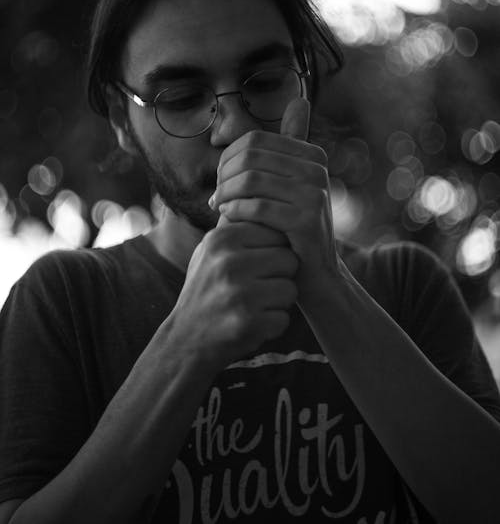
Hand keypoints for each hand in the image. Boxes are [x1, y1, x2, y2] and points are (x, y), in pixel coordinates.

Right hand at [171, 222, 298, 369]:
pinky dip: (273, 325)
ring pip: (291, 290)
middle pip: (289, 260)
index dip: (275, 251)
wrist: (185, 339)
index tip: (259, 264)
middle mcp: (229, 262)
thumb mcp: (210, 249)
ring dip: (279, 302)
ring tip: (255, 305)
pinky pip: (284, 319)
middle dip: (281, 276)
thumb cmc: (206, 288)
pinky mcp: (247, 323)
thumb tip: (261, 192)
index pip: (278, 234)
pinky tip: (252, 324)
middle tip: (259, 288)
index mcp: (223, 239)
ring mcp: (238, 293)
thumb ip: (236, 224)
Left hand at [210, 98, 338, 305]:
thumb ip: (291, 145)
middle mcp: (318, 169)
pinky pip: (256, 206)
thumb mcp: (290, 184)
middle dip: (225, 176)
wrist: (313, 275)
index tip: (220, 180)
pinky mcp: (307, 218)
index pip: (255, 140)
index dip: (229, 158)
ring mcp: (315, 193)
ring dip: (226, 194)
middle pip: (251, 157)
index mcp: (312, 155)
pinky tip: (229, 221)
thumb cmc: (291, 228)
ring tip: (219, 208)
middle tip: (215, 196)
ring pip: (251, 180)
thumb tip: (301, 99)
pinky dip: (235, 212)